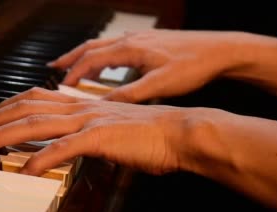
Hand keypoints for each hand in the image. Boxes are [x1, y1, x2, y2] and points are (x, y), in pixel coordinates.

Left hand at [0, 87, 215, 175]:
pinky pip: (62, 149)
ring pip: (36, 124)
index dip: (4, 107)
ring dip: (6, 135)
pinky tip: (24, 171)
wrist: (179, 133)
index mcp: (79, 104)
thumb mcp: (106, 132)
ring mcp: (87, 121)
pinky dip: (40, 160)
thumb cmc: (146, 135)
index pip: (31, 99)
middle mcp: (78, 107)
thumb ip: (82, 136)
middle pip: (25, 107)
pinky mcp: (99, 137)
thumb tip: (63, 149)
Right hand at [49, 29, 247, 102]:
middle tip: (54, 69)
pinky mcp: (150, 42)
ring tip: (74, 68)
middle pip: (91, 48)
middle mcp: (131, 41)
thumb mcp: (159, 86)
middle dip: (70, 59)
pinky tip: (108, 65)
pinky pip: (117, 47)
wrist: (223, 50)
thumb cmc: (194, 66)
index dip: (71, 73)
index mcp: (129, 50)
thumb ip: (128, 95)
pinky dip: (104, 56)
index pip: (90, 60)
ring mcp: (140, 39)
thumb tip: (100, 107)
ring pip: (104, 45)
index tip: (58, 86)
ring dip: (85, 57)